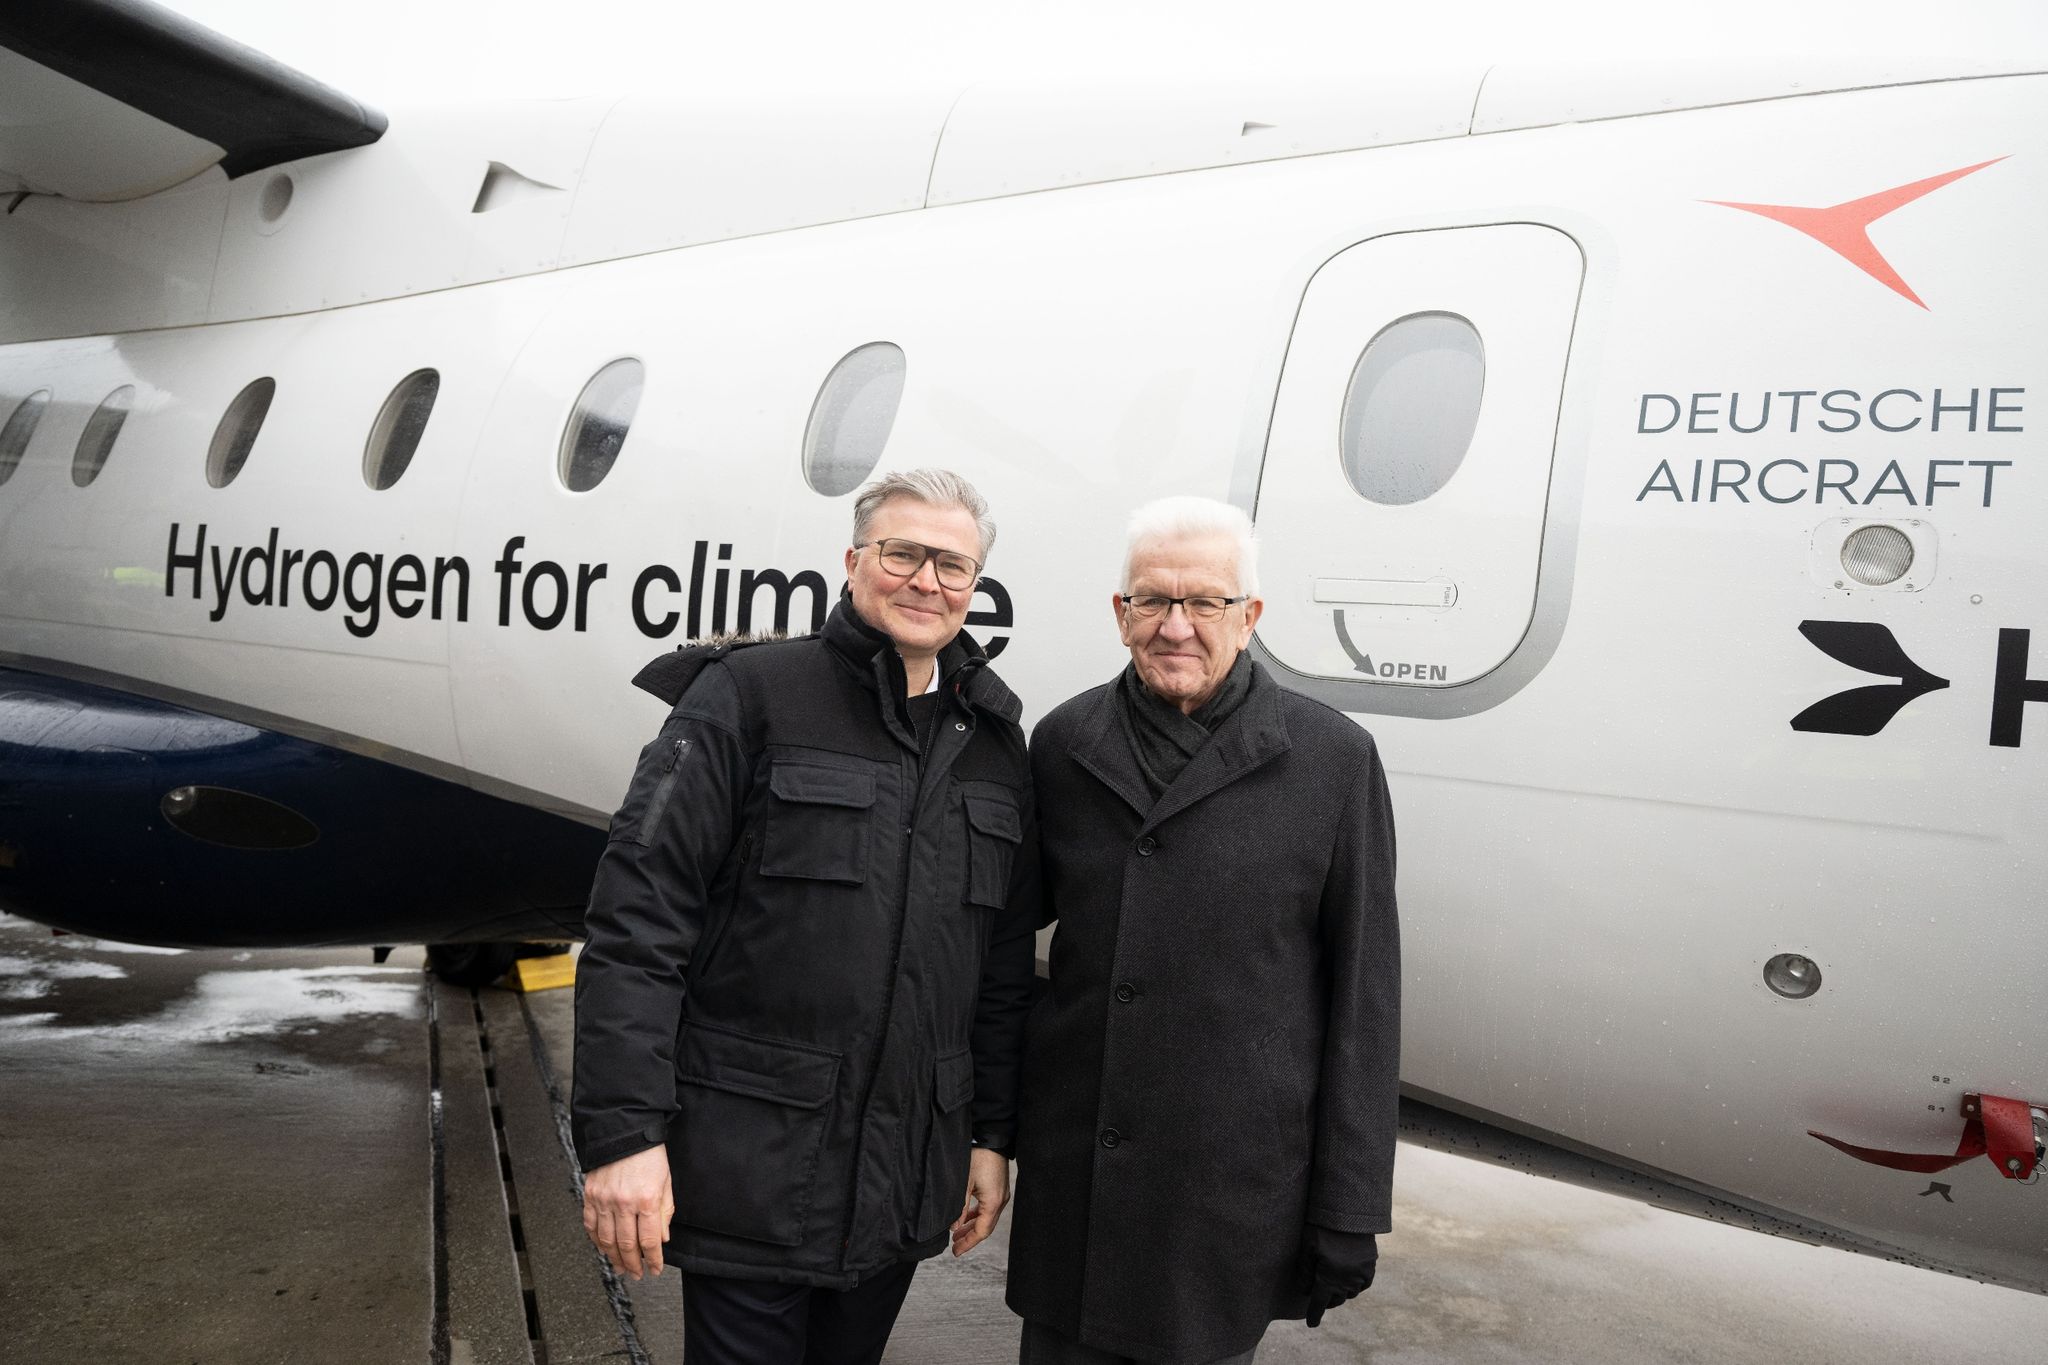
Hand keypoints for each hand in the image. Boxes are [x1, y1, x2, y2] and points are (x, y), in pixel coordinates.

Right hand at [582, 1146, 672, 1279]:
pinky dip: (596, 1241)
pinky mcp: (590, 1196)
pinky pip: (591, 1225)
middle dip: (633, 1264)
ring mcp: (604, 1200)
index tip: (656, 1269)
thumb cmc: (648, 1154)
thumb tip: (662, 1239)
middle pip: (627, 1244)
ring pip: (607, 1239)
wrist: (624, 1132)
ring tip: (621, 1268)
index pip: (649, 1240)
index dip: (653, 1259)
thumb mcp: (666, 1182)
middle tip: (637, 1274)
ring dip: (614, 1258)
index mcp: (646, 1199)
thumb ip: (665, 1212)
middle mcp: (623, 1203)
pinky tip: (603, 1249)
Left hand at [950, 1148, 1009, 1255]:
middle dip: (970, 1238)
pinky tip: (967, 1218)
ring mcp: (1002, 1195)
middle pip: (986, 1228)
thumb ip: (959, 1208)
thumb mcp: (964, 1183)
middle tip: (955, 1247)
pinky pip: (989, 1209)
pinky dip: (977, 1216)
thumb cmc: (979, 1157)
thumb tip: (954, 1227)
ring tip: (958, 1234)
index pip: (981, 1232)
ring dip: (973, 1227)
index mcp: (993, 1202)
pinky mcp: (999, 1189)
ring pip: (987, 1219)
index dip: (968, 1243)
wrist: (992, 1138)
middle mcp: (1000, 1201)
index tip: (956, 1251)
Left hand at [1299, 1226, 1377, 1327]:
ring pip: (1350, 1293)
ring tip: (1332, 1287)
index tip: (1311, 1324)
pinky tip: (1348, 1281)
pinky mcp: (1371, 1264)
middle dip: (1326, 1301)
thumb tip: (1304, 1291)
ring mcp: (1361, 1273)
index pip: (1319, 1303)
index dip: (1314, 1315)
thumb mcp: (1306, 1247)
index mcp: (1329, 1278)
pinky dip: (1356, 1286)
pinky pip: (1364, 1284)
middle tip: (1319, 1298)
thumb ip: (1304, 1272)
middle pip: (1335, 1299)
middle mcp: (1347, 1280)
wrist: (1350, 1211)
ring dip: (1340, 1293)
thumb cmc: (1322, 1227)